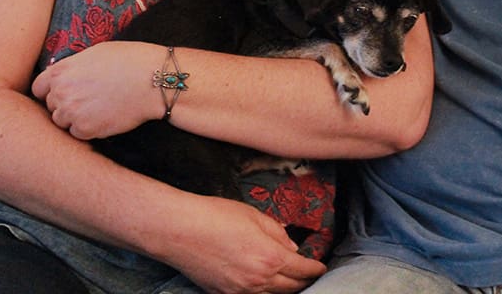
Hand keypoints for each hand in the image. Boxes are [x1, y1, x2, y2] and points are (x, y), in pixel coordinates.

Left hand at [32, 41, 163, 137]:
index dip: (49, 91)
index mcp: (61, 71)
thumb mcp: (96, 52)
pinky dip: (88, 128)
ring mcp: (72, 113)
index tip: (62, 92)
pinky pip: (77, 134)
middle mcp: (61, 93)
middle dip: (65, 104)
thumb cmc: (130, 59)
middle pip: (51, 106)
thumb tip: (63, 75)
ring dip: (75, 118)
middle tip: (88, 99)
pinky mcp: (86, 129)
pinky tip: (105, 116)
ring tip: (98, 107)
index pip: (37, 88)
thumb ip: (73, 66)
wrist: (153, 79)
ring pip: (62, 122)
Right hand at [158, 196, 325, 293]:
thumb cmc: (216, 216)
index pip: (302, 270)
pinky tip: (265, 285)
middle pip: (290, 288)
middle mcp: (258, 280)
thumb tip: (291, 247)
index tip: (321, 267)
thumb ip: (277, 232)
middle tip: (310, 275)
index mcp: (269, 257)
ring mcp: (240, 291)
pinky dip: (264, 293)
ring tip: (291, 282)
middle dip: (303, 282)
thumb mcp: (254, 215)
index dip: (315, 269)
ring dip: (285, 290)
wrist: (180, 230)